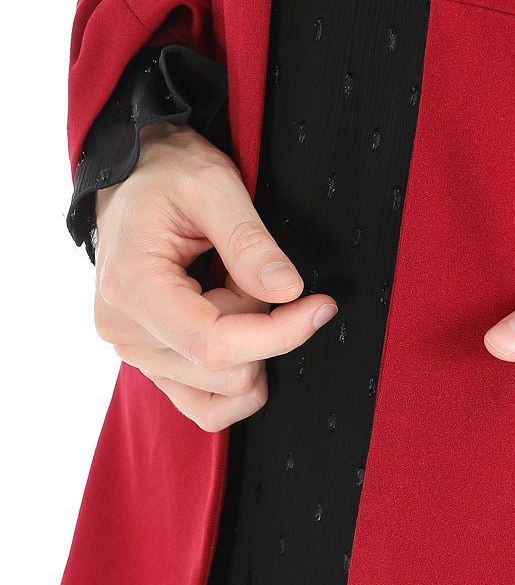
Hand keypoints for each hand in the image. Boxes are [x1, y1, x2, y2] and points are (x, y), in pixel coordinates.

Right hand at [92, 121, 337, 430]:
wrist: (132, 181)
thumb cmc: (163, 175)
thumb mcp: (211, 183)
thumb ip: (249, 239)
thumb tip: (288, 290)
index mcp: (132, 287)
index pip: (213, 344)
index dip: (279, 334)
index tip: (319, 306)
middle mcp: (125, 331)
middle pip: (226, 370)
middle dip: (258, 325)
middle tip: (247, 272)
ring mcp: (136, 354)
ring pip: (225, 389)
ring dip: (247, 344)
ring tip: (229, 289)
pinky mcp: (152, 366)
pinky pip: (208, 408)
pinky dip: (238, 374)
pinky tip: (234, 329)